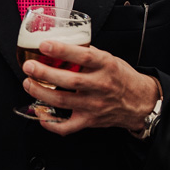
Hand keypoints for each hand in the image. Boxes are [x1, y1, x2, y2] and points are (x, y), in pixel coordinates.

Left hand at [21, 41, 158, 136]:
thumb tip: (60, 43)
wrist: (140, 102)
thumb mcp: (109, 58)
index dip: (62, 50)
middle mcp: (101, 85)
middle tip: (29, 66)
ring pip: (63, 101)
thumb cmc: (121, 77)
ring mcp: (95, 105)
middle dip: (44, 73)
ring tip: (28, 83)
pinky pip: (67, 126)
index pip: (83, 56)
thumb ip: (87, 52)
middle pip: (69, 80)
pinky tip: (39, 112)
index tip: (44, 45)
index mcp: (106, 65)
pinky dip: (50, 122)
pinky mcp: (90, 120)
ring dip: (40, 93)